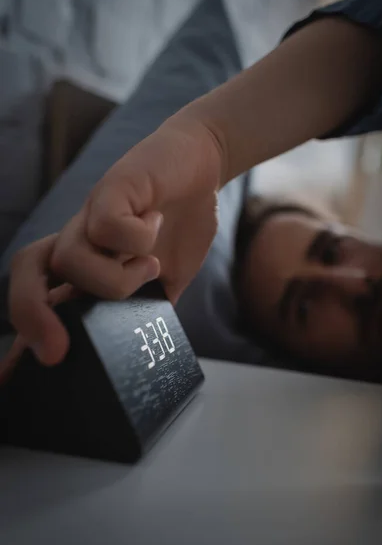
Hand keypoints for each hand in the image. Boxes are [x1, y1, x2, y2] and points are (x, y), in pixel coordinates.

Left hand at [8, 116, 222, 363]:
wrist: (200, 163)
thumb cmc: (181, 222)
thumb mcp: (168, 279)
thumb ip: (150, 308)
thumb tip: (142, 351)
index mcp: (91, 263)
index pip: (42, 297)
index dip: (26, 336)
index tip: (15, 381)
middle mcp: (82, 238)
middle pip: (27, 272)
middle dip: (31, 318)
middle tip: (56, 353)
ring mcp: (94, 213)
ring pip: (70, 259)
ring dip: (116, 279)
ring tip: (150, 265)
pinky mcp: (114, 186)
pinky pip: (108, 226)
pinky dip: (137, 238)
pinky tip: (156, 223)